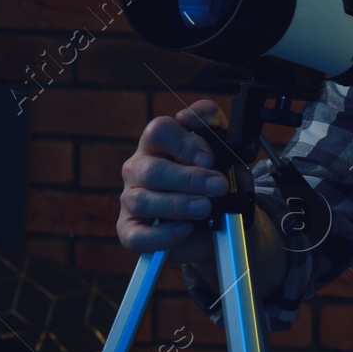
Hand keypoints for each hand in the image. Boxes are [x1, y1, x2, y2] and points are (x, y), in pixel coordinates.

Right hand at [117, 98, 229, 265]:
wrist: (218, 219)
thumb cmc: (212, 177)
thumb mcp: (221, 145)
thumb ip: (210, 121)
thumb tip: (188, 116)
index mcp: (156, 143)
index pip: (158, 131)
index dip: (184, 143)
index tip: (209, 158)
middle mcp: (138, 169)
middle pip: (152, 170)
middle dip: (190, 179)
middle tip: (218, 187)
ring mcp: (131, 200)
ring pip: (143, 201)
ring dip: (179, 205)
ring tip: (206, 208)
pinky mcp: (131, 230)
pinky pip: (137, 235)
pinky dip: (162, 235)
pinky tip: (185, 229)